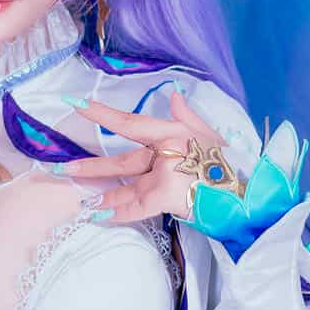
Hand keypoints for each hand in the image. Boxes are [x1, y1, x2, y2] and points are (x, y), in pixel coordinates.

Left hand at [60, 91, 232, 223]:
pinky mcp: (168, 195)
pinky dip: (118, 213)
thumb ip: (189, 115)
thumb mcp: (212, 135)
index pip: (130, 122)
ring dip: (102, 195)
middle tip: (60, 168)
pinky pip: (136, 207)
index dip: (101, 113)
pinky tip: (99, 215)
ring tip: (79, 201)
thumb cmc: (232, 165)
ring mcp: (166, 173)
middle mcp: (167, 151)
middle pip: (122, 161)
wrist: (249, 194)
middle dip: (91, 166)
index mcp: (174, 131)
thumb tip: (174, 95)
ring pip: (126, 187)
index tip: (75, 103)